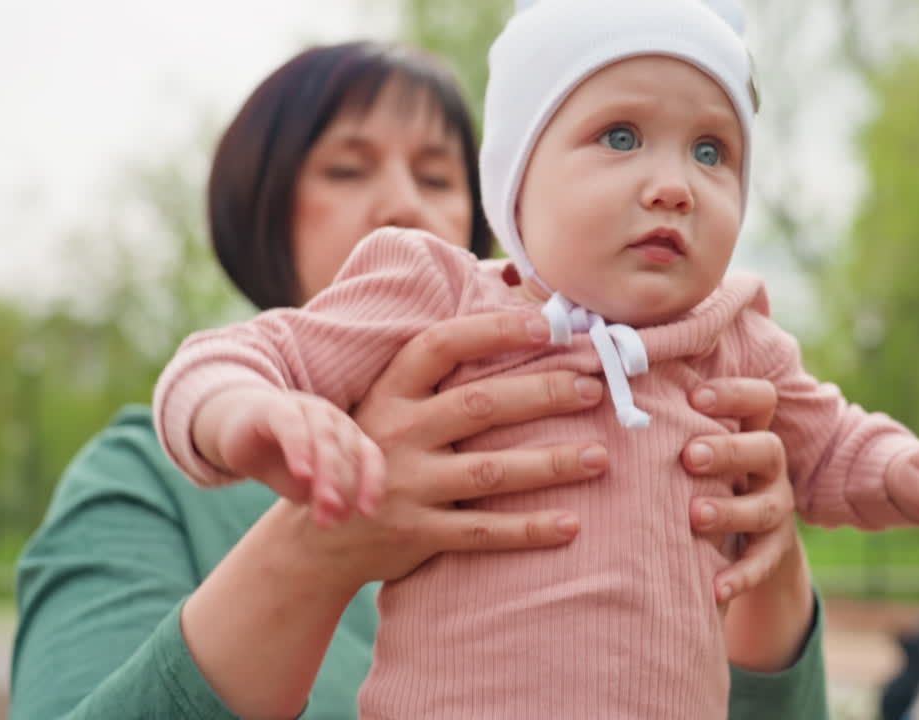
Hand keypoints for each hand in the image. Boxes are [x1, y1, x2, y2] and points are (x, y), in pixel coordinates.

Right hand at [204, 387, 384, 526]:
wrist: (237, 433)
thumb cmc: (280, 463)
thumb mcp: (303, 487)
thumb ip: (321, 498)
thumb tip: (340, 516)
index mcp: (349, 438)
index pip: (370, 458)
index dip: (371, 484)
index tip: (366, 513)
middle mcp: (335, 420)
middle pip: (347, 452)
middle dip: (344, 487)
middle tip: (335, 517)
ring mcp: (309, 409)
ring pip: (325, 439)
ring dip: (328, 473)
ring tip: (325, 502)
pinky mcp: (278, 407)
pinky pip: (294, 427)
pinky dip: (301, 450)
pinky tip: (302, 474)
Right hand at [328, 310, 607, 581]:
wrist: (318, 540)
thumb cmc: (374, 456)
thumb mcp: (385, 408)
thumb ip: (434, 378)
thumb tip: (507, 322)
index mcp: (390, 393)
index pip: (441, 346)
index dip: (494, 331)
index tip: (547, 326)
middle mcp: (398, 434)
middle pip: (479, 406)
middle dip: (542, 394)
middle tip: (593, 390)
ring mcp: (407, 486)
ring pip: (490, 471)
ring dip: (549, 463)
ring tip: (600, 456)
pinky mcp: (418, 534)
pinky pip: (482, 532)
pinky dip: (528, 530)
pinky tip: (572, 524)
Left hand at [683, 377, 795, 603]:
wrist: (748, 539)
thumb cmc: (701, 476)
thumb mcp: (695, 447)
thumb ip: (671, 423)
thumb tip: (609, 387)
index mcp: (750, 431)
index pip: (760, 400)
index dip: (734, 395)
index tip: (695, 398)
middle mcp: (769, 467)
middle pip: (766, 449)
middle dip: (728, 451)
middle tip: (689, 456)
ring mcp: (776, 508)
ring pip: (766, 507)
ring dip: (730, 510)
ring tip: (694, 515)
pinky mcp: (774, 551)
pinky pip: (762, 563)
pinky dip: (739, 575)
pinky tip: (714, 587)